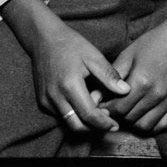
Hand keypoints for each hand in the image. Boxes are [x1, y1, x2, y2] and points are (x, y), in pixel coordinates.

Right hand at [1, 0, 129, 132]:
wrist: (44, 38)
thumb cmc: (70, 44)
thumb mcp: (92, 55)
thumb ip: (109, 75)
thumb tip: (125, 91)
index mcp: (69, 84)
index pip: (89, 114)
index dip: (104, 123)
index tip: (115, 125)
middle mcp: (55, 96)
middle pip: (77, 126)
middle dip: (94, 128)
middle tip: (108, 122)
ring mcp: (46, 100)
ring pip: (67, 123)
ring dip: (83, 123)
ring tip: (97, 114)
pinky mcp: (42, 101)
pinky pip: (59, 115)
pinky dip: (72, 115)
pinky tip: (82, 105)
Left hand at [102, 0, 166, 133]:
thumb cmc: (152, 43)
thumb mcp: (128, 54)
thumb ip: (112, 76)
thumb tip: (95, 96)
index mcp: (141, 80)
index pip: (119, 107)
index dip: (107, 108)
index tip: (103, 105)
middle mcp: (156, 93)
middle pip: (130, 117)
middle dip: (118, 114)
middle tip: (113, 107)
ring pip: (144, 125)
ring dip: (133, 121)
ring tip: (128, 110)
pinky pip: (162, 125)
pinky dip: (151, 125)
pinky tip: (144, 114)